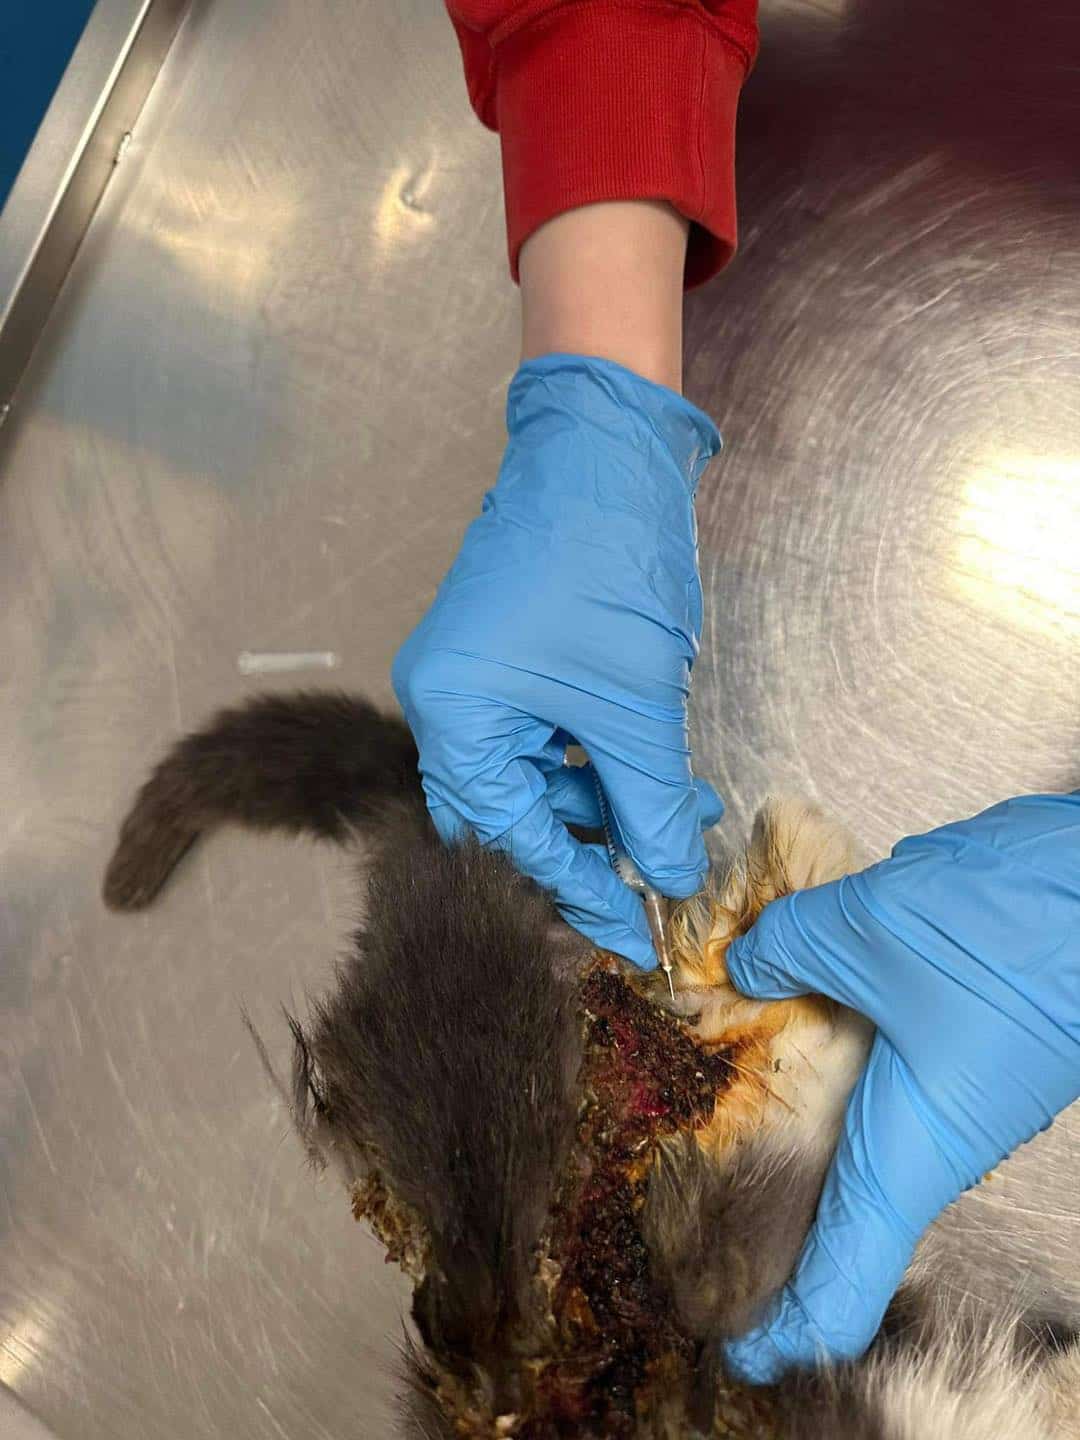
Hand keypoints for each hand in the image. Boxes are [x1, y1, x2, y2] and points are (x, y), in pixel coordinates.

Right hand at [393, 353, 721, 964]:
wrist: (609, 447)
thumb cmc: (604, 558)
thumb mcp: (634, 700)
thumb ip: (653, 801)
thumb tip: (674, 876)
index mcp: (450, 712)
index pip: (506, 836)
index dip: (575, 891)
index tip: (631, 935)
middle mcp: (449, 701)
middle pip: (512, 814)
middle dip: (590, 849)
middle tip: (654, 884)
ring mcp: (478, 679)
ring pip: (539, 778)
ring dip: (609, 804)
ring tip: (683, 813)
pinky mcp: (512, 660)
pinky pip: (551, 738)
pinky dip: (603, 761)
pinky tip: (660, 775)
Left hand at [723, 793, 1079, 1381]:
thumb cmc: (1017, 933)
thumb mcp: (875, 931)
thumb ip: (789, 951)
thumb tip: (739, 964)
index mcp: (907, 1153)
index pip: (840, 1287)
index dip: (780, 1330)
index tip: (725, 1348)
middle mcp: (928, 1142)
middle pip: (836, 1226)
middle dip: (764, 1235)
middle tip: (683, 1222)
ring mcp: (947, 1098)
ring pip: (852, 1147)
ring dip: (785, 1140)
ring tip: (706, 1120)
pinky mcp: (957, 1049)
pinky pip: (872, 1087)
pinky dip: (816, 1077)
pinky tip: (770, 1027)